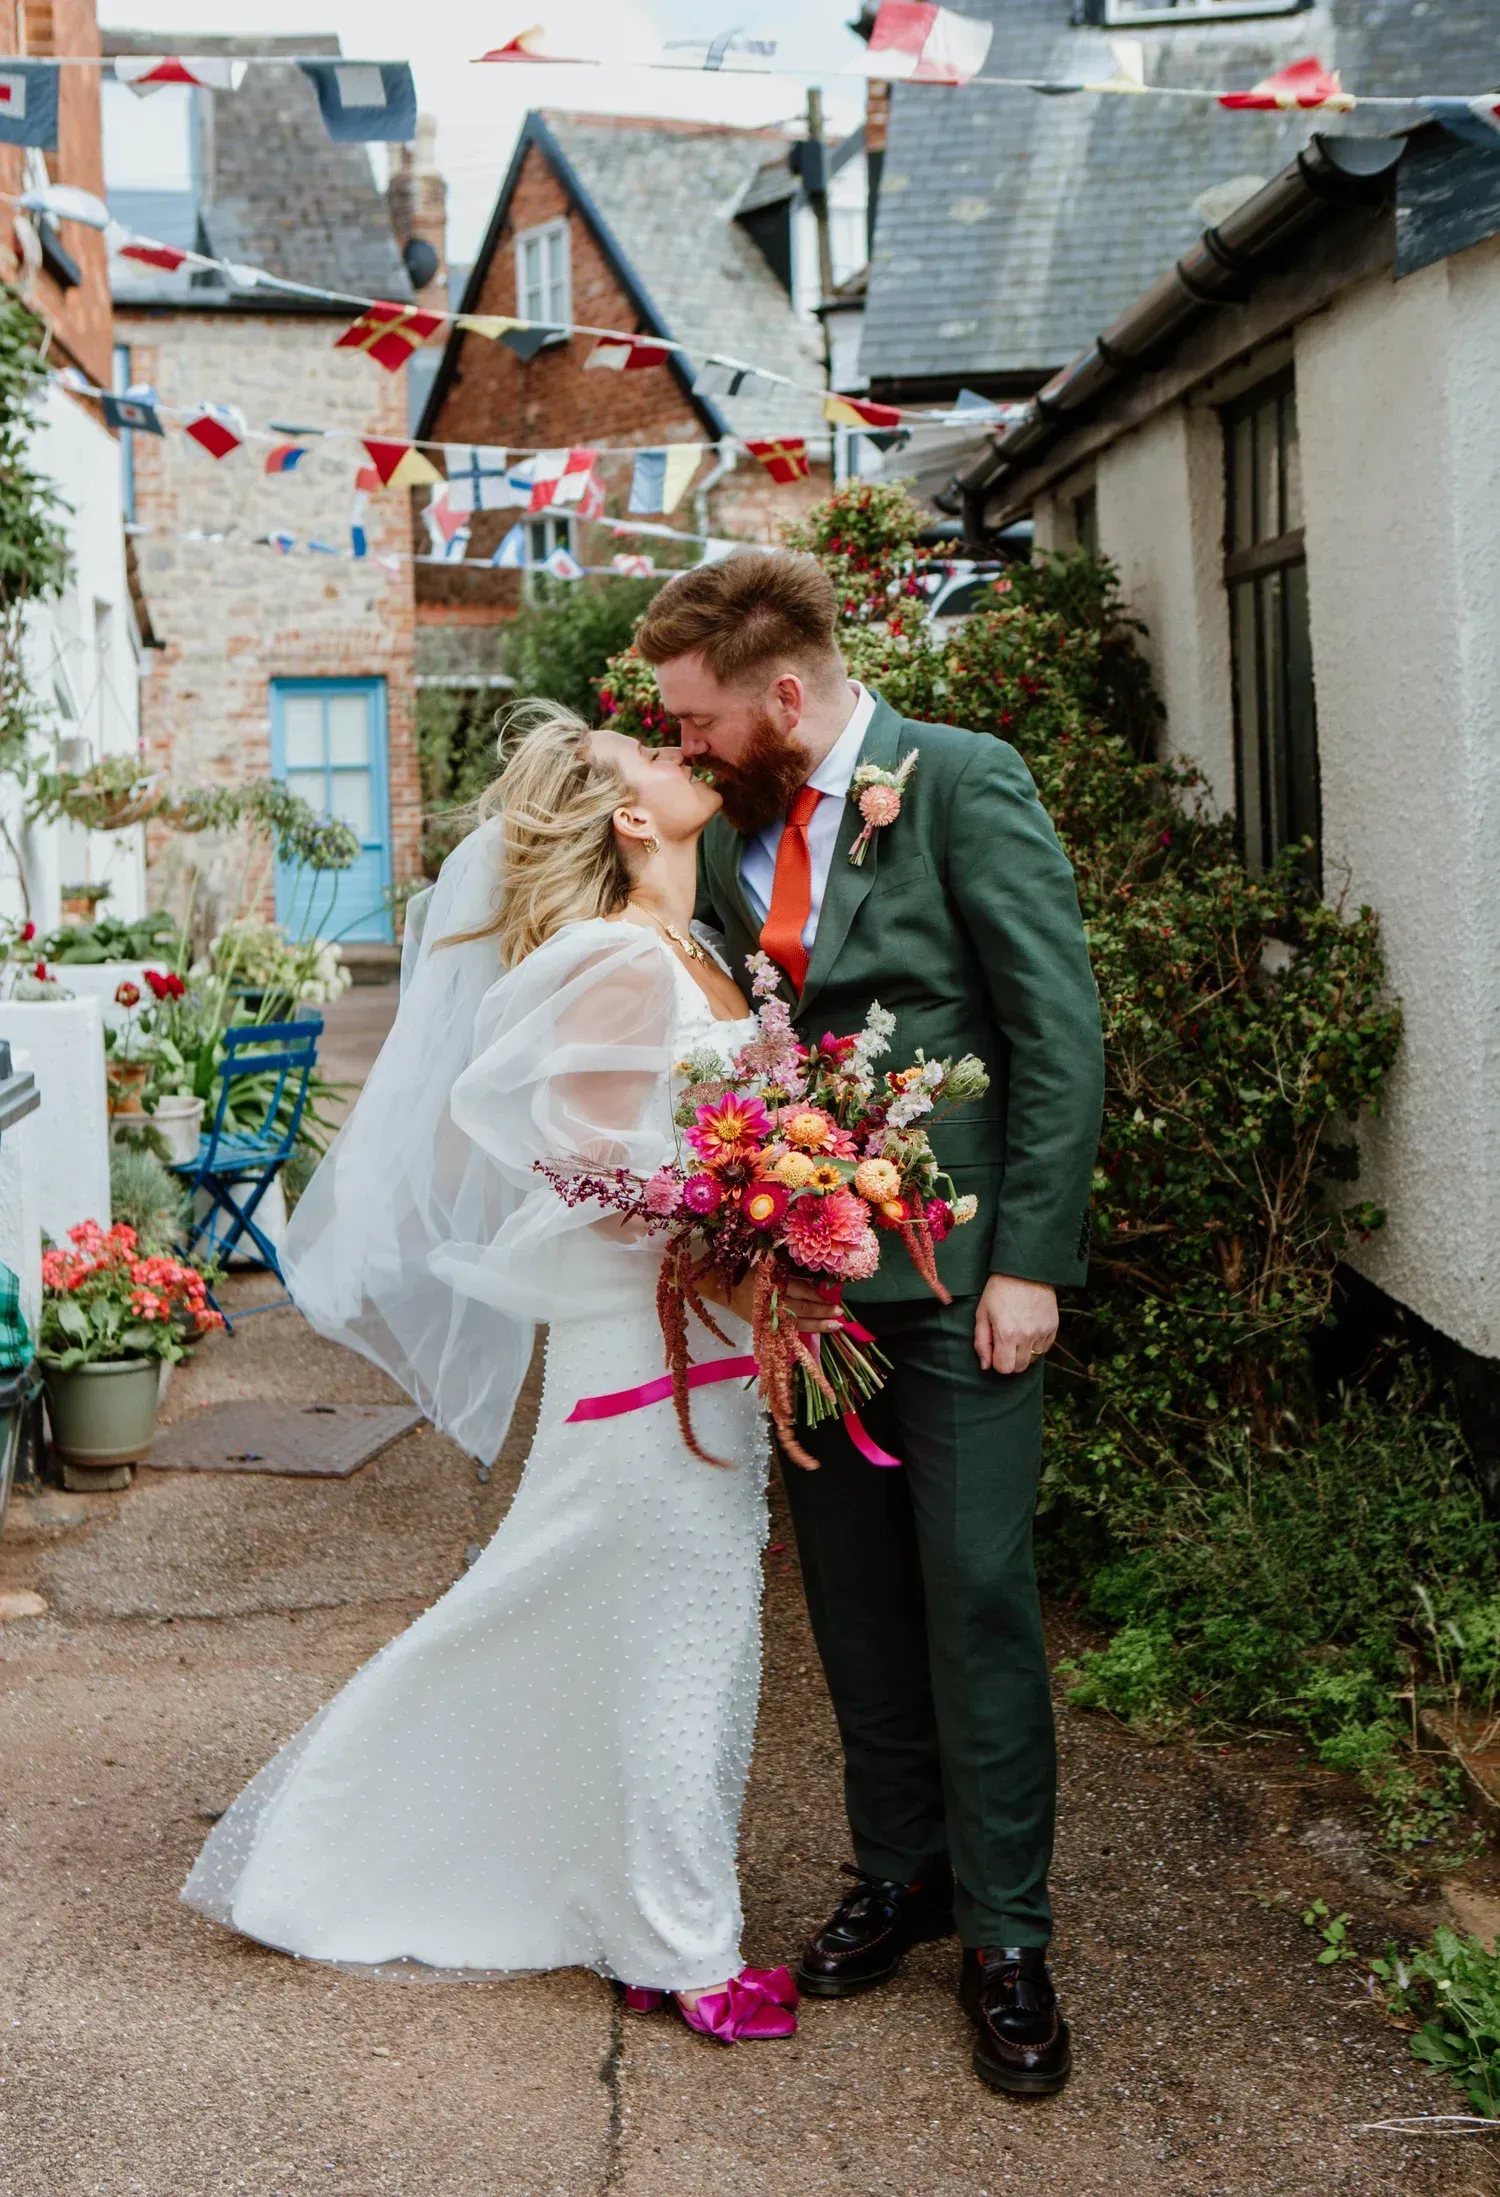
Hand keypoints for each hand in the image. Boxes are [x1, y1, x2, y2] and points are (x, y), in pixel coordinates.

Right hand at [698, 1269, 844, 1332]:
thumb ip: (789, 1274)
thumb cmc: (748, 1273)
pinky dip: (801, 1333)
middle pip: (802, 1309)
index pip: (801, 1291)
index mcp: (774, 1283)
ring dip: (817, 1325)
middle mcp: (772, 1301)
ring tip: (834, 1326)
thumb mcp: (768, 1267)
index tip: (834, 1301)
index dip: (818, 1297)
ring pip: (796, 1323)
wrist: (723, 1289)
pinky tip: (814, 1333)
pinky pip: (786, 1331)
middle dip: (822, 1313)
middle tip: (839, 1316)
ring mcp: (768, 1317)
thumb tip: (814, 1283)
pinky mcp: (764, 1327)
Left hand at [974, 1274, 1057, 1375]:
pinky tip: (1029, 1330)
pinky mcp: (1053, 1327)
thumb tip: (986, 1366)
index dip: (997, 1362)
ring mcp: (1042, 1332)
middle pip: (1019, 1367)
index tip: (995, 1351)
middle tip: (1005, 1344)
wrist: (1025, 1271)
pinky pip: (1044, 1349)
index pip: (1004, 1368)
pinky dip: (1036, 1345)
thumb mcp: (982, 1313)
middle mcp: (1027, 1336)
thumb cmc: (999, 1291)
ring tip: (1017, 1334)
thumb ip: (981, 1342)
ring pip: (1032, 1359)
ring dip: (1023, 1353)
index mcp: (1007, 1334)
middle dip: (1010, 1360)